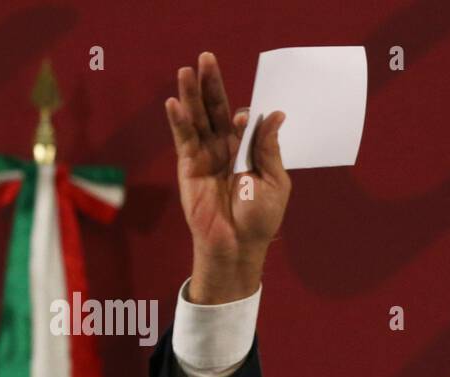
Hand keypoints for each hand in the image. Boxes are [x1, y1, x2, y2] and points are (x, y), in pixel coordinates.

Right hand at [164, 52, 290, 302]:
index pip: (244, 120)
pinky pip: (183, 139)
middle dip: (212, 85)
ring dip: (191, 94)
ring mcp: (206, 155)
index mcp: (250, 150)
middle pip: (217, 110)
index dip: (244, 114)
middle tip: (207, 58)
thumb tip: (274, 114)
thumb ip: (269, 148)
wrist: (238, 245)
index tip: (245, 116)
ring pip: (198, 118)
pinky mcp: (189, 166)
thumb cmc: (260, 218)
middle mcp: (227, 147)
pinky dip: (179, 120)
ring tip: (187, 70)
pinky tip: (175, 102)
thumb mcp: (274, 181)